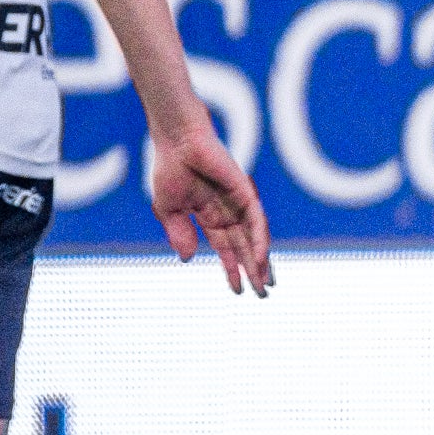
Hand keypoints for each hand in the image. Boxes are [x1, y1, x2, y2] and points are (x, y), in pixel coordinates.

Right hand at [151, 118, 271, 294]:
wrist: (176, 141)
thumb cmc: (171, 168)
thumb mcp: (168, 209)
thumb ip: (179, 233)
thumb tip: (189, 259)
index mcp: (210, 215)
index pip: (225, 247)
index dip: (231, 268)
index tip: (238, 290)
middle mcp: (228, 211)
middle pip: (244, 246)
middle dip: (253, 271)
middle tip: (263, 294)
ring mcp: (238, 201)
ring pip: (253, 237)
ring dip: (260, 261)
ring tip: (265, 284)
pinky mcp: (244, 191)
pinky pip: (256, 219)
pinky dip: (259, 239)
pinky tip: (260, 258)